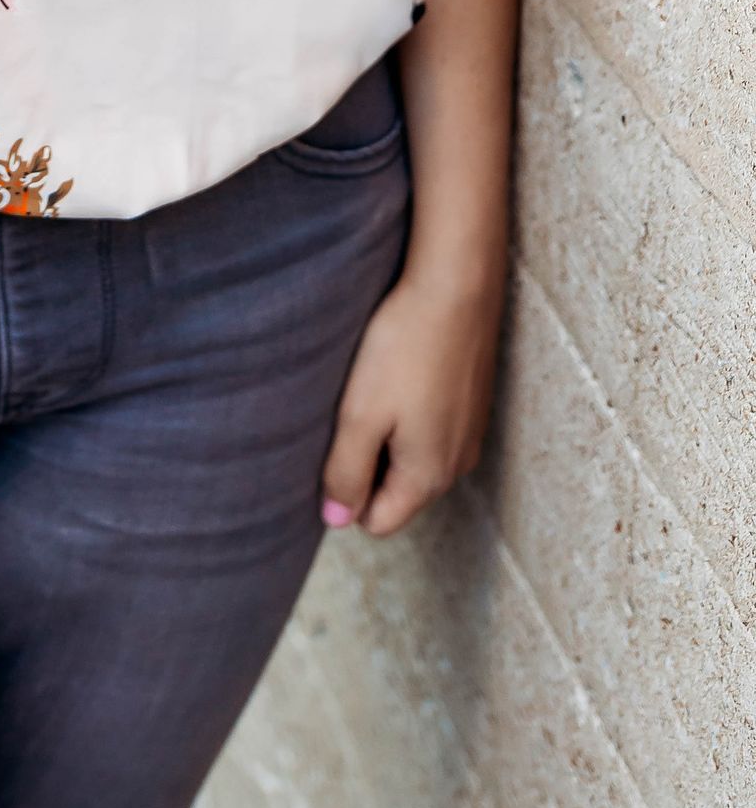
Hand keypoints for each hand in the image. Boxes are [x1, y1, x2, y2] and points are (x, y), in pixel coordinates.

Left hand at [318, 261, 505, 537]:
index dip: (346, 492)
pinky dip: (412, 409)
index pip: (377, 521)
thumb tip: (336, 521)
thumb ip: (346, 472)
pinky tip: (400, 371)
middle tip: (349, 411)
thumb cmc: (402, 348)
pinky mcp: (474, 401)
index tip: (332, 444)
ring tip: (373, 387)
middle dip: (368, 462)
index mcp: (428, 478)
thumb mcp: (360, 414)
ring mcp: (471, 433)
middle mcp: (457, 465)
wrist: (457, 286)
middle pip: (397, 491)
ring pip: (415, 457)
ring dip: (389, 434)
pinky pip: (434, 427)